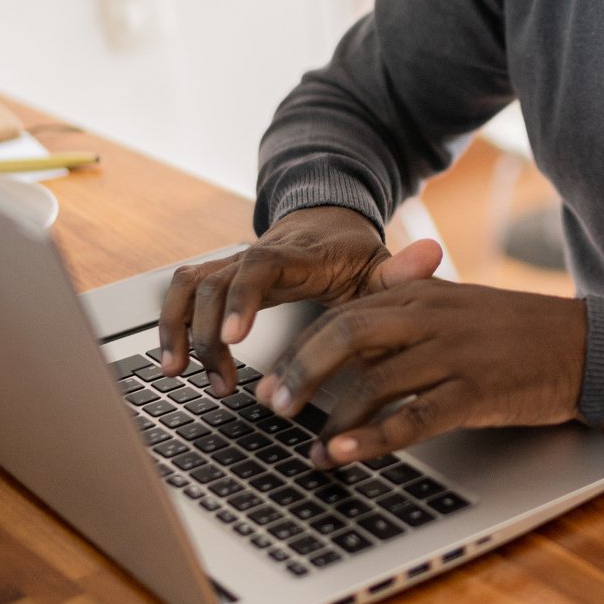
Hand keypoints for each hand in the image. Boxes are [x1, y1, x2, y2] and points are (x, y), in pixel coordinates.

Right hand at [157, 206, 442, 395]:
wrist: (326, 220)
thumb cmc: (353, 254)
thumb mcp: (381, 265)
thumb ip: (402, 271)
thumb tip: (433, 254)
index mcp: (298, 253)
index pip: (260, 266)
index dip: (244, 300)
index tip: (237, 338)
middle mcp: (258, 253)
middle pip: (217, 283)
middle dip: (211, 334)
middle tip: (223, 383)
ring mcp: (234, 263)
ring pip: (191, 285)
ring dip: (182, 329)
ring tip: (183, 375)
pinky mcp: (219, 275)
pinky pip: (183, 291)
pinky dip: (170, 322)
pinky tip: (171, 362)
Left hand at [252, 281, 587, 468]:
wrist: (585, 343)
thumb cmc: (516, 332)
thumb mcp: (456, 310)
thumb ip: (405, 322)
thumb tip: (347, 354)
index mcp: (421, 294)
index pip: (344, 314)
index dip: (301, 348)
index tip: (271, 378)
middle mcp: (431, 317)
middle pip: (346, 335)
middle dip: (301, 372)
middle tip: (272, 406)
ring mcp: (454, 353)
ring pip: (374, 380)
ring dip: (332, 418)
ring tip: (309, 449)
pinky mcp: (477, 391)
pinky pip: (414, 416)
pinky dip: (375, 438)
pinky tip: (347, 455)